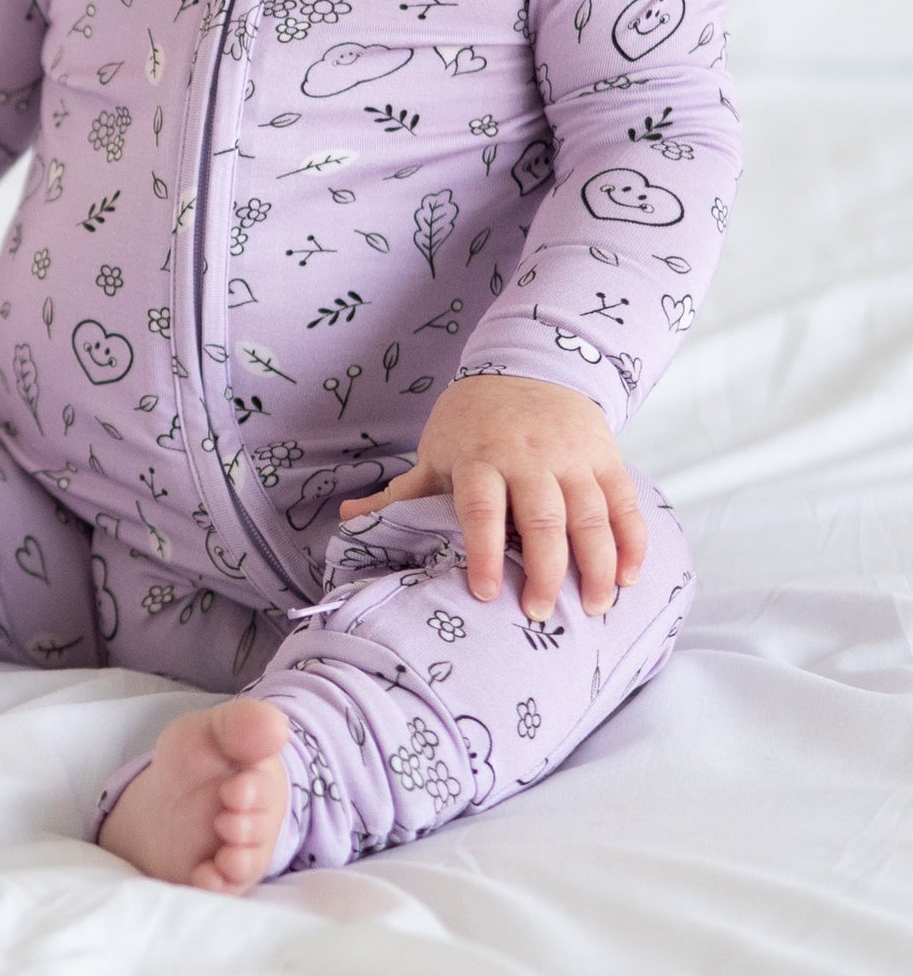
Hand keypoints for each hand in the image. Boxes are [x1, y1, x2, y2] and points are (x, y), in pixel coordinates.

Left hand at [337, 374, 646, 620]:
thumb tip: (344, 516)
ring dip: (597, 563)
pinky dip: (631, 539)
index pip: (480, 506)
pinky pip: (623, 500)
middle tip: (540, 612)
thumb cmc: (473, 423)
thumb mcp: (435, 452)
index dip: (480, 549)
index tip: (482, 592)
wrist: (529, 363)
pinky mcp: (604, 455)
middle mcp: (528, 457)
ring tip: (595, 606)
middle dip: (545, 568)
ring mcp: (570, 456)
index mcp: (479, 458)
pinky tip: (630, 575)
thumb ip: (400, 493)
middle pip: (542, 516)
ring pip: (589, 513)